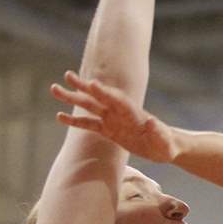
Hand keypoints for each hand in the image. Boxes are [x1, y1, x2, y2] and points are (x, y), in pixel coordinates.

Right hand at [51, 71, 176, 162]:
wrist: (166, 148)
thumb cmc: (167, 144)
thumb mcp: (164, 141)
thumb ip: (157, 131)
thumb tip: (150, 121)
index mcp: (133, 113)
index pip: (118, 100)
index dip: (106, 93)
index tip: (92, 83)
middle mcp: (120, 113)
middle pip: (99, 97)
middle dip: (84, 87)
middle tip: (67, 75)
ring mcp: (113, 121)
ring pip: (90, 107)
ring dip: (73, 99)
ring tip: (55, 89)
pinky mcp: (109, 131)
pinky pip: (89, 124)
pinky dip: (75, 121)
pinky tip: (59, 116)